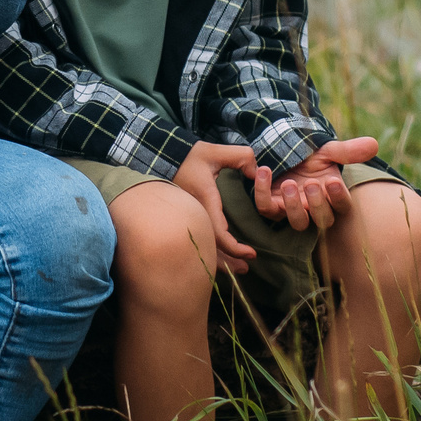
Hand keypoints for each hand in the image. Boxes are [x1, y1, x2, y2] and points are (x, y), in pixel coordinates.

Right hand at [171, 140, 263, 271]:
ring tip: (237, 270)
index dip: (234, 248)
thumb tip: (257, 170)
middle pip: (210, 248)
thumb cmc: (189, 156)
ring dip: (218, 261)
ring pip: (202, 247)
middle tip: (245, 269)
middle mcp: (195, 215)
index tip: (251, 253)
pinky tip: (218, 258)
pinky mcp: (186, 219)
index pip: (218, 234)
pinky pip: (197, 240)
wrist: (163, 157)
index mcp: (205, 201)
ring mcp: (189, 219)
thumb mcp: (215, 151)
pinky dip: (209, 252)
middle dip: (228, 262)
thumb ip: (241, 156)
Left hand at [252, 136, 378, 231]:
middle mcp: (315, 208)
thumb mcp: (327, 151)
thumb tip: (373, 144)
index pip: (343, 206)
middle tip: (311, 184)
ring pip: (298, 222)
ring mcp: (293, 210)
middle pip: (323, 220)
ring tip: (288, 183)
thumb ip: (348, 151)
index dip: (339, 197)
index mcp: (332, 196)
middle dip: (317, 204)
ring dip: (293, 205)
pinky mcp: (271, 206)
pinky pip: (267, 208)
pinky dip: (262, 192)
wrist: (283, 150)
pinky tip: (264, 171)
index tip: (332, 181)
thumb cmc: (310, 155)